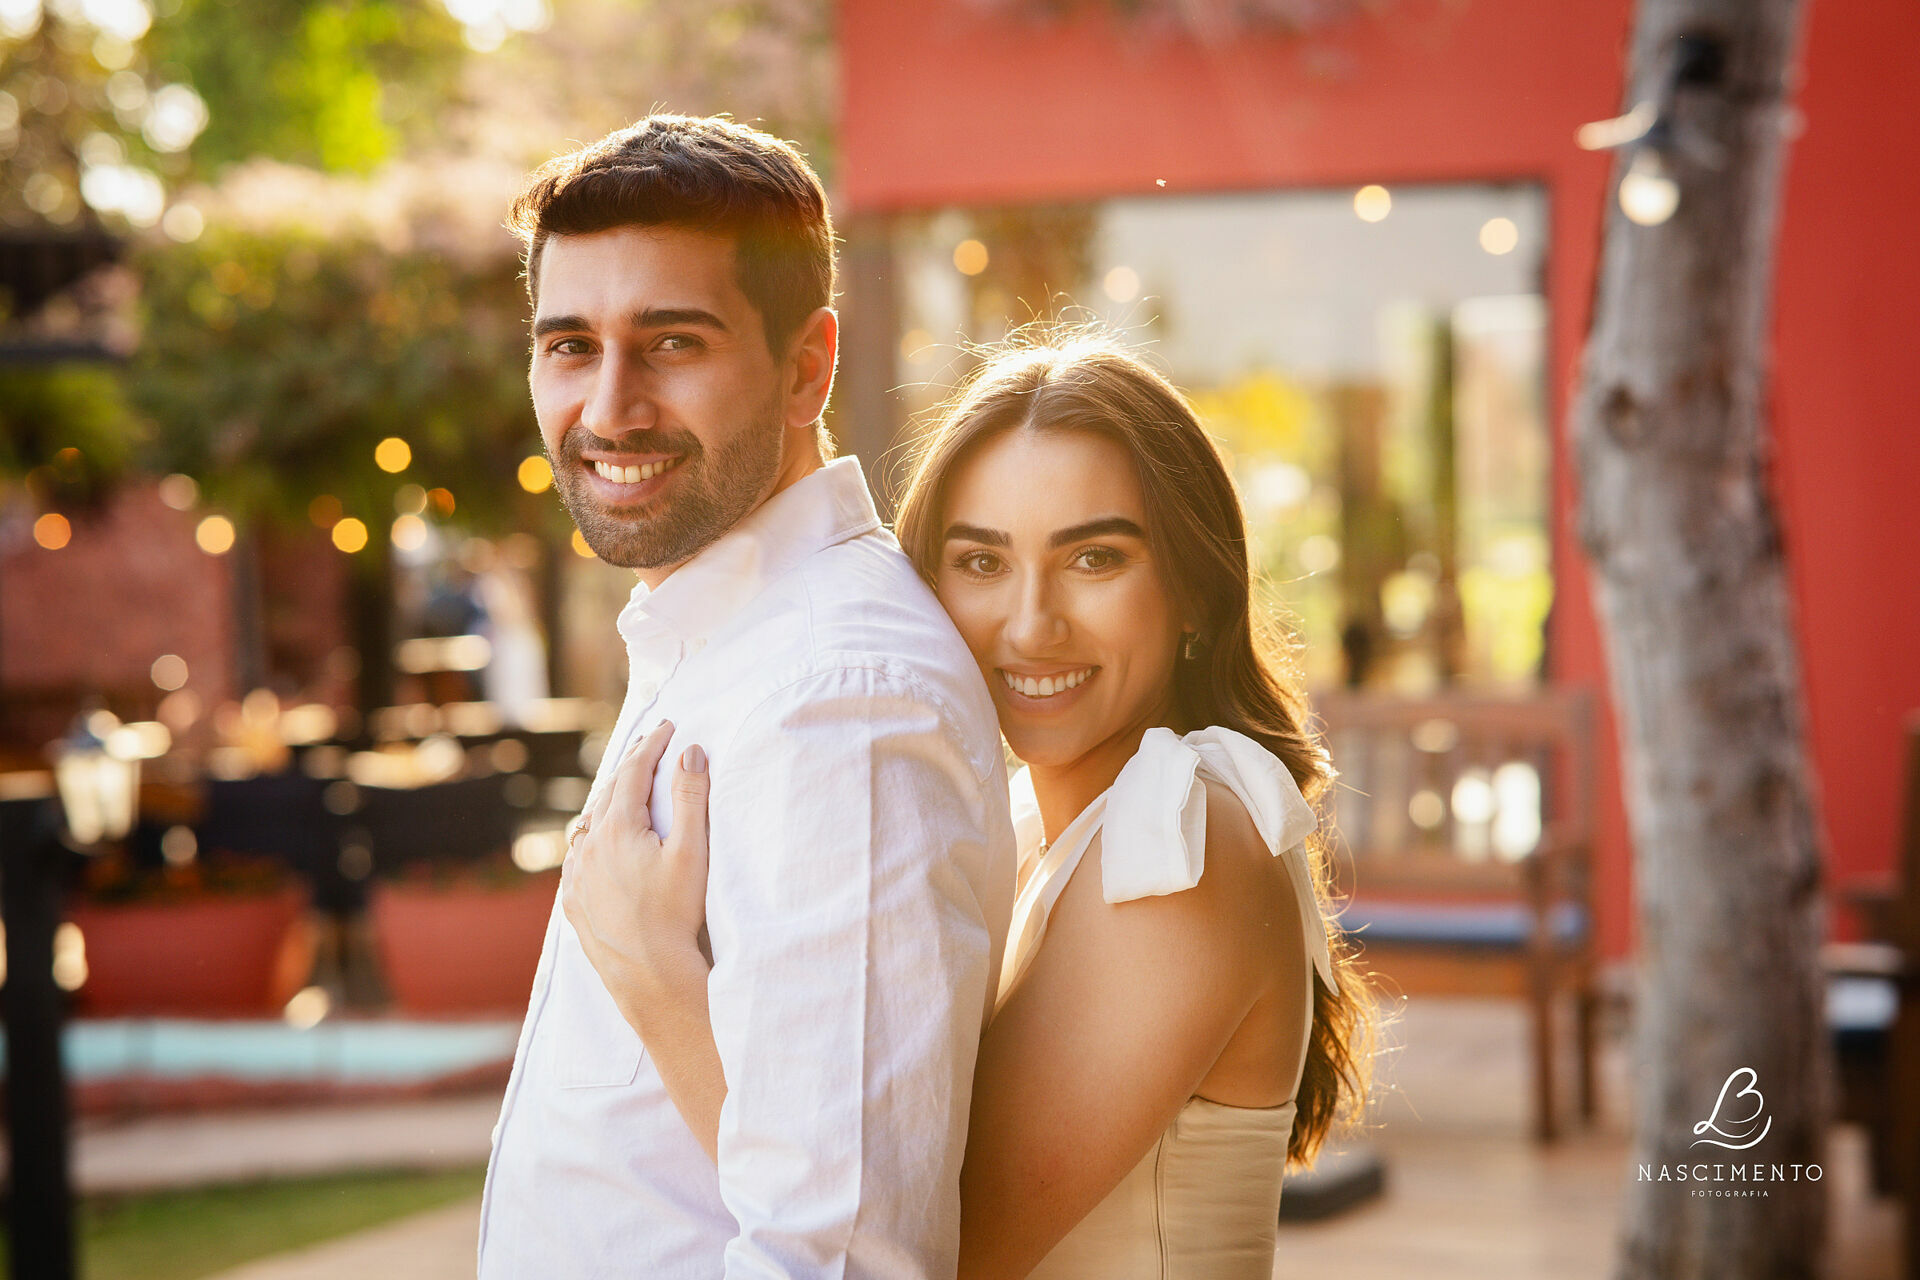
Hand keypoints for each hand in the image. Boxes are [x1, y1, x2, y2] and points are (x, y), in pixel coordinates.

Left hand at [561, 721, 713, 1023]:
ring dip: (607, 803)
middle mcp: (589, 847)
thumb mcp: (693, 852)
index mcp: (618, 828)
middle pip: (607, 793)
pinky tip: (599, 844)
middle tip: (649, 750)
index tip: (668, 727)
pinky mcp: (573, 903)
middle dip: (630, 768)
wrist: (649, 975)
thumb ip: (691, 797)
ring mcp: (577, 876)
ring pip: (588, 825)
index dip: (651, 745)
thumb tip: (690, 752)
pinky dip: (591, 839)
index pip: (633, 771)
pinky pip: (577, 858)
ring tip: (623, 793)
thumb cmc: (677, 914)